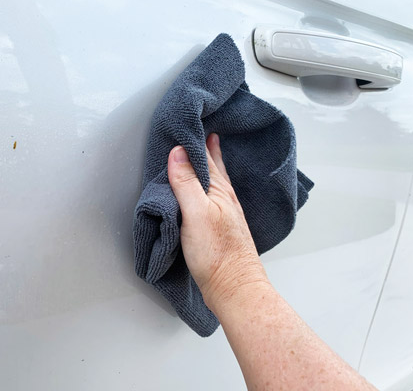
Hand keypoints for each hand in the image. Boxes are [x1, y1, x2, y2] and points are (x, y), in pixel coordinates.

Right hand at [167, 133, 269, 310]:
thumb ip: (186, 183)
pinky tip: (207, 193)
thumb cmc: (217, 254)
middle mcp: (225, 199)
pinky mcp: (220, 229)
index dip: (198, 141)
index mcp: (220, 191)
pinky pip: (212, 198)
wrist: (234, 288)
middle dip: (207, 150)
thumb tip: (178, 152)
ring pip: (215, 183)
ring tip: (207, 154)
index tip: (192, 124)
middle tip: (204, 133)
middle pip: (214, 168)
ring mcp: (225, 214)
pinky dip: (206, 188)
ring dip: (209, 167)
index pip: (207, 158)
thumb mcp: (196, 214)